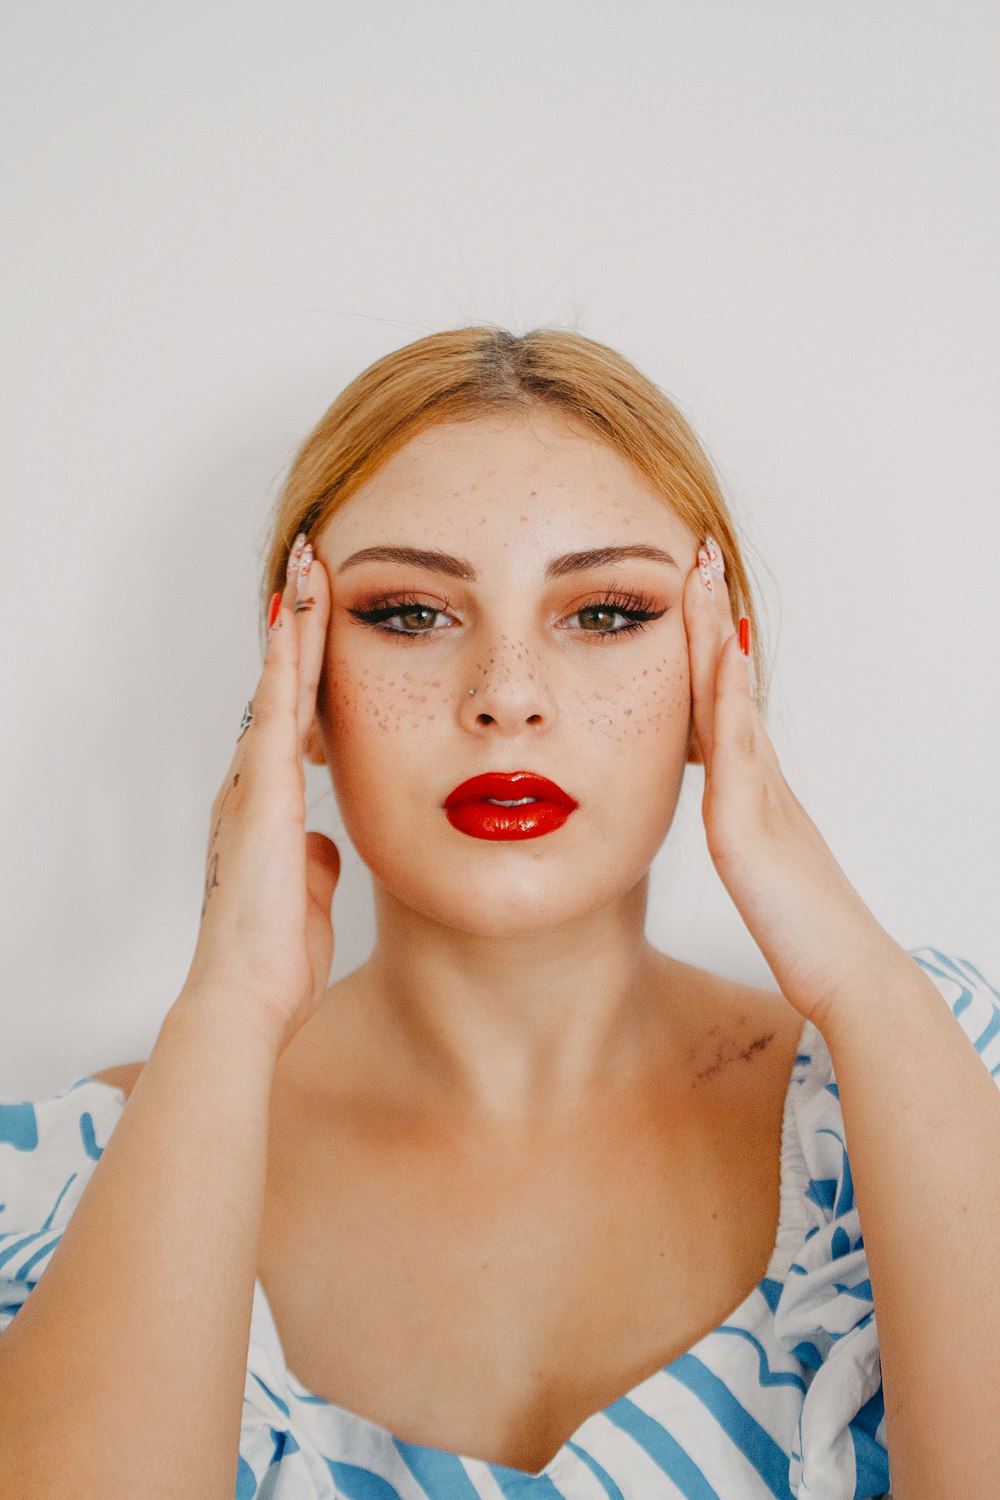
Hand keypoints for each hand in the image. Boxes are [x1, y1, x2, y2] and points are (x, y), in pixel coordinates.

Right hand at [182, 534, 340, 1055]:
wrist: (246, 994)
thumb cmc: (273, 957)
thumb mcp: (307, 894)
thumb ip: (314, 859)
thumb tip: (326, 842)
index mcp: (269, 808)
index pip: (294, 718)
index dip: (306, 667)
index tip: (319, 619)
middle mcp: (255, 785)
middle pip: (283, 685)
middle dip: (299, 624)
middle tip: (311, 563)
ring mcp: (254, 784)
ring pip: (279, 683)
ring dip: (296, 623)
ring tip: (309, 563)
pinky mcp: (262, 793)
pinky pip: (276, 710)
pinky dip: (286, 660)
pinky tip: (297, 615)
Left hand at [682, 535, 894, 1028]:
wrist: (851, 976)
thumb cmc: (810, 935)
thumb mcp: (764, 869)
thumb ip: (747, 832)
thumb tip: (732, 814)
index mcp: (757, 789)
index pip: (722, 701)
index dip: (708, 646)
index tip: (693, 594)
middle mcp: (760, 778)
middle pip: (728, 680)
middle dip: (711, 615)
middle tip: (698, 553)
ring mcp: (758, 794)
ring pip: (730, 696)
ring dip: (716, 629)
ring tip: (703, 571)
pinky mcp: (747, 824)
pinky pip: (735, 745)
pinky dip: (729, 692)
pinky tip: (723, 648)